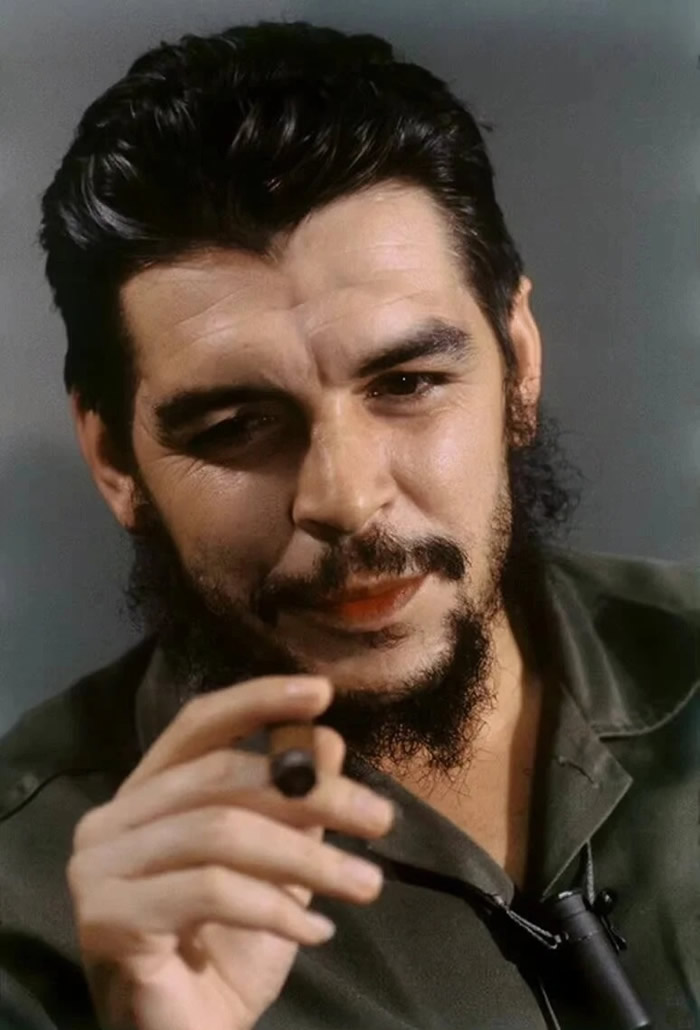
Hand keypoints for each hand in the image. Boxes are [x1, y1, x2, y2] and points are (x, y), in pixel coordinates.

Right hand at [67, 676, 393, 1029]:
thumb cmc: (229, 950)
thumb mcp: (278, 867)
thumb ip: (294, 804)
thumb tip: (327, 739)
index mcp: (146, 794)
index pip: (196, 725)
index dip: (257, 701)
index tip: (320, 694)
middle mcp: (111, 820)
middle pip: (220, 778)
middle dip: (312, 794)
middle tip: (378, 819)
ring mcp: (100, 868)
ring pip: (221, 832)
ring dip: (309, 858)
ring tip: (366, 884)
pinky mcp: (107, 918)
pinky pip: (209, 891)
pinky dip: (275, 908)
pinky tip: (316, 932)